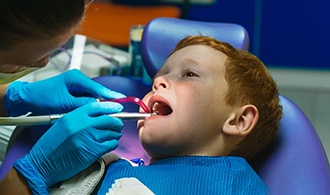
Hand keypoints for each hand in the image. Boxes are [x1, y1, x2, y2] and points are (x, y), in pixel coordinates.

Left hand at [5, 69, 124, 115]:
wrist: (28, 98)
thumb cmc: (42, 98)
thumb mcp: (65, 104)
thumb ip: (83, 104)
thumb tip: (99, 106)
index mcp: (76, 78)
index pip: (98, 88)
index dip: (111, 96)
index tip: (122, 101)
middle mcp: (78, 79)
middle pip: (97, 92)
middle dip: (104, 102)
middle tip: (114, 111)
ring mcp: (76, 85)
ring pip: (92, 96)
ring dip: (95, 105)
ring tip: (101, 113)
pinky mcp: (74, 91)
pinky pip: (86, 99)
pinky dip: (88, 105)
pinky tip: (90, 111)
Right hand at [13, 102, 123, 191]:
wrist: (42, 164)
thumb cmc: (51, 146)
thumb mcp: (62, 124)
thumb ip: (79, 119)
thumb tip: (98, 117)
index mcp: (73, 116)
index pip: (97, 106)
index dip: (110, 107)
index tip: (118, 108)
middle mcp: (82, 125)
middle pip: (108, 120)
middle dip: (117, 122)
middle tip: (118, 125)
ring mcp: (88, 138)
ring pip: (111, 132)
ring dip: (116, 134)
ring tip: (114, 135)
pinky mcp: (92, 151)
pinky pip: (110, 144)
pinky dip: (113, 143)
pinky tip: (110, 144)